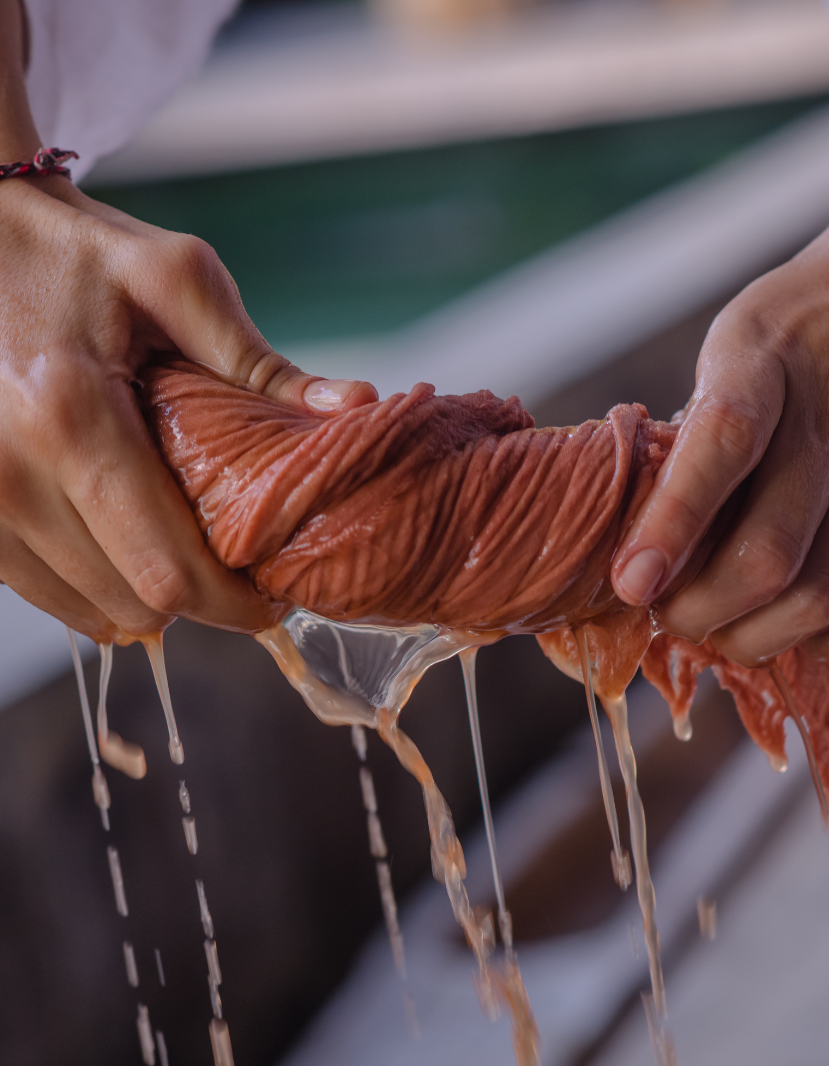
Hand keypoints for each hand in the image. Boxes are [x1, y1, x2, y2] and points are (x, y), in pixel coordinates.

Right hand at [0, 1, 375, 640]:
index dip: (234, 604)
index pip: (168, 570)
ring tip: (191, 553)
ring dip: (151, 598)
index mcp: (71, 415)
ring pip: (91, 610)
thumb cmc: (79, 253)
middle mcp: (10, 470)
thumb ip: (260, 362)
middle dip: (204, 602)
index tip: (276, 598)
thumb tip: (354, 407)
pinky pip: (46, 593)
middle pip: (135, 603)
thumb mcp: (177, 281)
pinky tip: (133, 545)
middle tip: (246, 572)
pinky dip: (99, 586)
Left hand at [611, 62, 828, 665]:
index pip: (721, 446)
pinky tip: (801, 634)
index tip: (631, 582)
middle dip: (702, 612)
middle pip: (769, 555)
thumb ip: (718, 407)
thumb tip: (666, 507)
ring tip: (724, 636)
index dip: (671, 526)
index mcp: (768, 351)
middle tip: (670, 617)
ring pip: (822, 593)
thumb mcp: (760, 317)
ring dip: (758, 638)